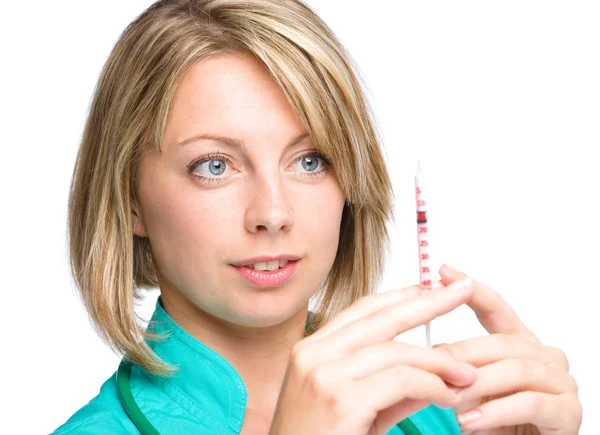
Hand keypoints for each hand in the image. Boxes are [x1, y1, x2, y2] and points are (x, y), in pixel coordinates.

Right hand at [269, 279, 477, 434]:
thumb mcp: (354, 410)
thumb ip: (394, 390)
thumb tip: (437, 375)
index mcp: (311, 349)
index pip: (362, 310)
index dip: (400, 296)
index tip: (430, 288)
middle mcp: (313, 354)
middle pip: (381, 318)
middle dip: (427, 303)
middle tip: (461, 291)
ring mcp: (324, 375)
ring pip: (396, 352)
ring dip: (439, 362)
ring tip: (467, 375)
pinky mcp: (342, 400)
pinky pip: (401, 380)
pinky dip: (432, 386)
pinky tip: (448, 396)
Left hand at [433, 265, 581, 434]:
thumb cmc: (493, 420)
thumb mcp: (470, 387)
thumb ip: (458, 365)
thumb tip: (426, 349)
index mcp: (521, 344)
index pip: (497, 310)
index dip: (472, 290)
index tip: (443, 272)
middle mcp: (546, 356)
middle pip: (502, 342)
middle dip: (464, 353)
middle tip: (433, 363)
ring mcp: (561, 383)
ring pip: (516, 370)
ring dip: (477, 383)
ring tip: (448, 397)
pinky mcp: (569, 412)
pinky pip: (530, 403)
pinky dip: (496, 411)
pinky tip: (469, 421)